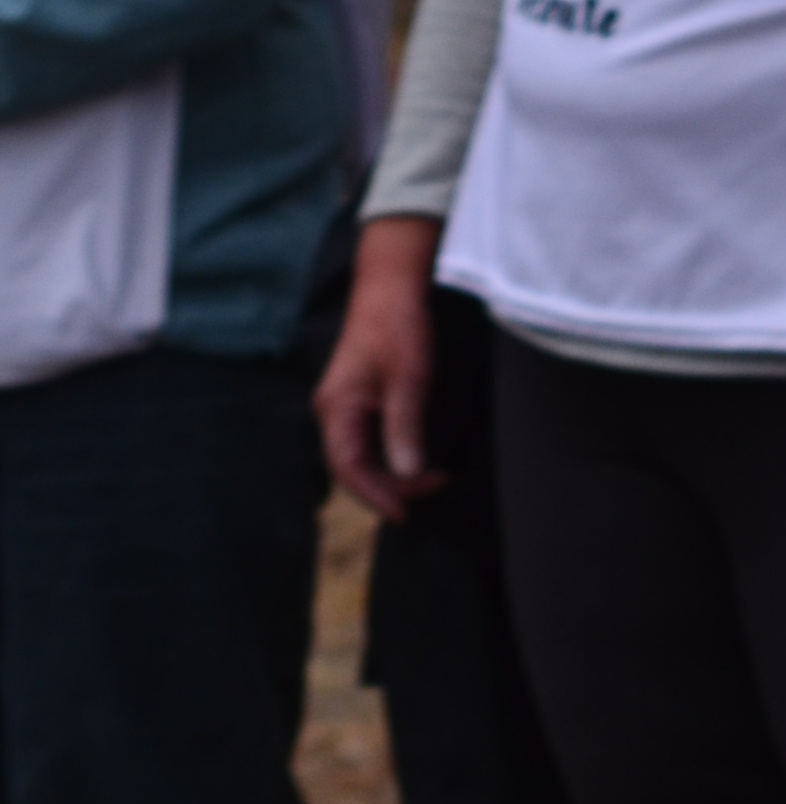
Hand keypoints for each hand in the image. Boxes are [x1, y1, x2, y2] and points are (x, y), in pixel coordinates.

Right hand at [314, 216, 443, 520]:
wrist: (389, 290)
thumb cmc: (399, 329)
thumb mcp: (410, 381)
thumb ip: (405, 428)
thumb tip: (406, 473)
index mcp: (336, 410)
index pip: (349, 468)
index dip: (376, 495)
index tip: (406, 513)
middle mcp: (332, 413)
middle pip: (352, 467)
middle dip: (390, 486)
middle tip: (434, 487)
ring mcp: (343, 408)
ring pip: (361, 456)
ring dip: (392, 473)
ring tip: (431, 480)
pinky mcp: (357, 401)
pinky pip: (368, 440)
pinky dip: (391, 456)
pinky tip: (416, 461)